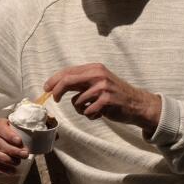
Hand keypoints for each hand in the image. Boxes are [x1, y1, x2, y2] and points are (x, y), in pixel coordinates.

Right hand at [0, 118, 30, 174]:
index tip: (19, 141)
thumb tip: (33, 138)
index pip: (1, 128)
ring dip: (7, 160)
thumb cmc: (8, 133)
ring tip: (18, 162)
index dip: (10, 135)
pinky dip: (3, 169)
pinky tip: (12, 171)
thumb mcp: (13, 128)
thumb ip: (20, 131)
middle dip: (13, 150)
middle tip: (24, 155)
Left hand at [44, 63, 160, 130]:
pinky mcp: (107, 101)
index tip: (47, 88)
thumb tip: (56, 85)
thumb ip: (81, 81)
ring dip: (81, 109)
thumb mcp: (98, 81)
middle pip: (68, 81)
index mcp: (95, 68)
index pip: (68, 71)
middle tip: (55, 99)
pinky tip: (100, 113)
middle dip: (57, 91)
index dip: (54, 80)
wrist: (137, 103)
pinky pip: (87, 111)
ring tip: (92, 109)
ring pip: (77, 101)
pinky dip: (90, 115)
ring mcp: (103, 87)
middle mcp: (98, 75)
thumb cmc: (114, 94)